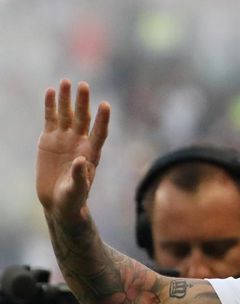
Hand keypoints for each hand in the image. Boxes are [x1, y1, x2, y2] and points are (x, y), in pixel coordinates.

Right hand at [36, 79, 109, 219]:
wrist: (58, 200)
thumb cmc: (73, 198)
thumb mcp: (76, 190)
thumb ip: (79, 176)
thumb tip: (80, 159)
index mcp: (92, 153)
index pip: (99, 132)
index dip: (102, 120)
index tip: (105, 105)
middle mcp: (80, 141)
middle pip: (83, 118)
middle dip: (83, 102)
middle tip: (83, 85)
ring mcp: (65, 138)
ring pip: (67, 114)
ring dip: (66, 99)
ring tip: (66, 82)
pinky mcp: (49, 139)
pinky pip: (51, 119)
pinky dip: (50, 105)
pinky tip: (50, 91)